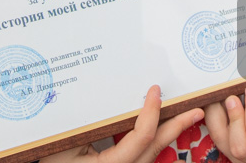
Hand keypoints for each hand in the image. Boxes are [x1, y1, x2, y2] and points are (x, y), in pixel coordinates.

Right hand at [44, 85, 203, 162]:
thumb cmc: (49, 154)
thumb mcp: (66, 140)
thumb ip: (92, 124)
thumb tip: (117, 99)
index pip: (140, 138)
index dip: (151, 114)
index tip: (155, 91)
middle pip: (154, 149)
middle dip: (177, 127)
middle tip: (196, 109)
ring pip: (151, 153)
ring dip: (167, 132)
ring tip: (185, 115)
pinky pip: (142, 155)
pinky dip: (153, 139)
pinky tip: (160, 125)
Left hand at [204, 71, 245, 162]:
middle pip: (239, 147)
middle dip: (234, 118)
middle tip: (233, 97)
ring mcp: (243, 156)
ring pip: (222, 140)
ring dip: (219, 115)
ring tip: (225, 97)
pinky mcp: (229, 148)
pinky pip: (214, 133)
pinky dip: (213, 116)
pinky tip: (218, 102)